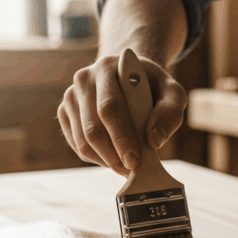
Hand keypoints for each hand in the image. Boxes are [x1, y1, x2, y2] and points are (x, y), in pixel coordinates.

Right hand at [58, 55, 186, 175]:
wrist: (129, 78)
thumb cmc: (153, 87)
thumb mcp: (172, 92)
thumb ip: (170, 112)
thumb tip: (154, 140)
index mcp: (108, 67)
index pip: (109, 107)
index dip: (121, 137)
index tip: (134, 160)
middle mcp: (84, 79)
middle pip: (92, 128)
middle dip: (113, 155)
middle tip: (131, 170)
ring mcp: (71, 96)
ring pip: (82, 141)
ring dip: (105, 160)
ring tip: (126, 166)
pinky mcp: (66, 113)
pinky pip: (77, 145)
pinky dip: (97, 158)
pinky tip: (114, 157)